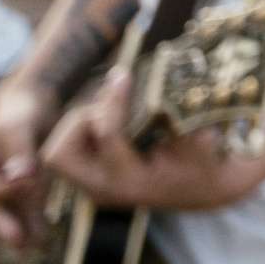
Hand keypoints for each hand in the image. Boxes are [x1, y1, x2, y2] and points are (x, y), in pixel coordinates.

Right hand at [0, 86, 56, 249]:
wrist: (33, 108)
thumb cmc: (22, 111)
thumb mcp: (19, 124)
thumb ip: (19, 150)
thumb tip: (20, 178)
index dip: (0, 192)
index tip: (26, 188)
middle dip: (4, 225)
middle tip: (20, 241)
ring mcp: (0, 189)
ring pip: (8, 214)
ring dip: (22, 229)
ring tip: (38, 244)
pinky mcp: (19, 192)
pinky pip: (23, 210)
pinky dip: (33, 221)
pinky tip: (45, 236)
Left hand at [40, 66, 264, 213]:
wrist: (204, 188)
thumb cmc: (205, 161)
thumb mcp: (201, 139)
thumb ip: (179, 116)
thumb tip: (159, 82)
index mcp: (131, 181)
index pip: (105, 136)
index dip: (113, 101)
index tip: (124, 75)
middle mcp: (103, 189)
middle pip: (59, 153)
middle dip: (81, 120)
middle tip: (111, 104)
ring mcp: (94, 185)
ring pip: (59, 149)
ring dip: (81, 123)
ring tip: (114, 107)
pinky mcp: (91, 176)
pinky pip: (70, 148)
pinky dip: (85, 127)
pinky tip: (114, 116)